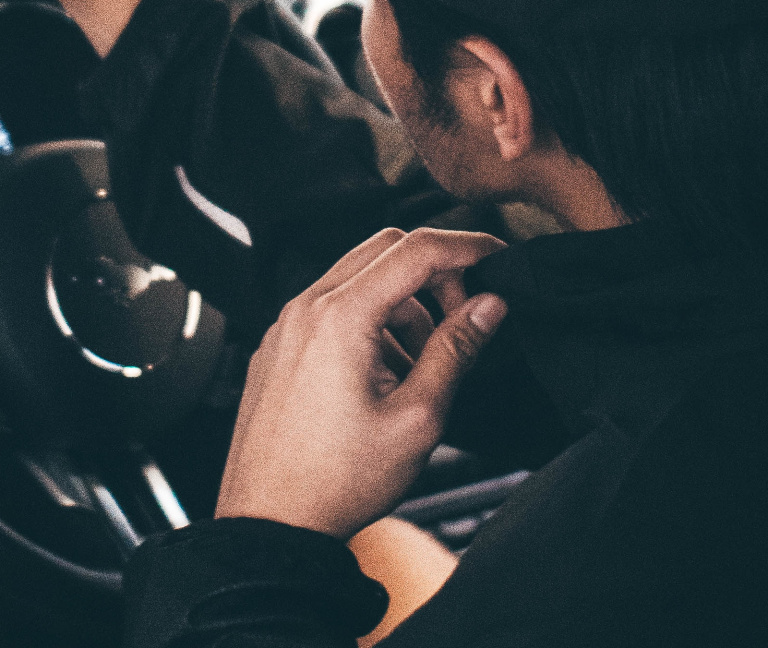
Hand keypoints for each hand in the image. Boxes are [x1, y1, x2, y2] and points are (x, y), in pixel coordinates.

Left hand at [214, 227, 508, 539]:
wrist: (270, 523)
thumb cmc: (335, 481)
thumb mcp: (417, 417)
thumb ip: (456, 350)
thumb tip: (488, 306)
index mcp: (340, 316)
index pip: (416, 248)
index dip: (468, 245)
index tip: (498, 254)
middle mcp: (305, 309)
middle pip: (384, 250)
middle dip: (435, 272)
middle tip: (464, 315)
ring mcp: (286, 326)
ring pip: (358, 279)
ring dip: (403, 302)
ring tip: (423, 364)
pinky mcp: (279, 347)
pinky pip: (330, 308)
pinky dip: (369, 320)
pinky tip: (385, 373)